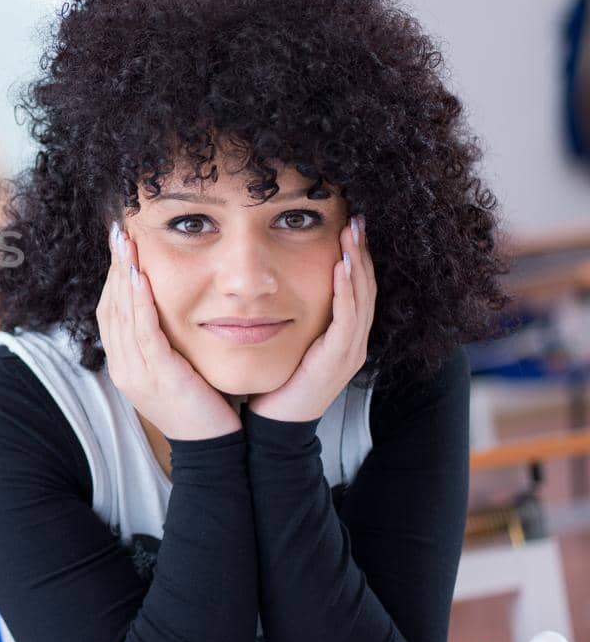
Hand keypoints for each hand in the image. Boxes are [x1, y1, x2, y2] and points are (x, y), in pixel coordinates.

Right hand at [99, 221, 240, 441]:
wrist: (215, 450)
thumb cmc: (204, 407)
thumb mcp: (178, 370)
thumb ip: (167, 342)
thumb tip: (169, 310)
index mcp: (125, 365)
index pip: (110, 311)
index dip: (113, 274)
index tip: (120, 242)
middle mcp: (123, 367)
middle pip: (109, 307)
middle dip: (113, 266)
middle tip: (117, 230)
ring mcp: (136, 373)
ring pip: (122, 315)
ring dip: (122, 275)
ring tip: (125, 242)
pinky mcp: (158, 376)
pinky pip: (143, 333)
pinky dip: (140, 303)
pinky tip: (141, 277)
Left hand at [249, 217, 374, 422]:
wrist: (276, 423)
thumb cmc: (278, 380)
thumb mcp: (289, 340)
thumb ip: (293, 314)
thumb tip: (276, 284)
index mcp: (344, 335)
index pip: (358, 286)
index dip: (356, 255)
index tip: (350, 223)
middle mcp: (353, 340)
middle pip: (366, 286)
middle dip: (361, 250)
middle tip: (357, 218)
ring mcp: (350, 351)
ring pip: (362, 298)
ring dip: (357, 263)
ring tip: (351, 233)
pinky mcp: (339, 360)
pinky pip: (347, 320)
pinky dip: (346, 293)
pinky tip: (340, 268)